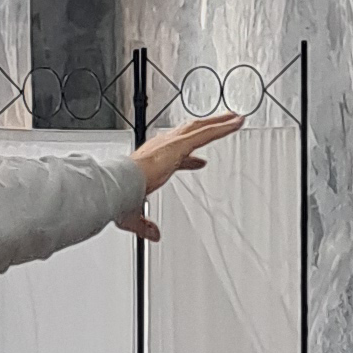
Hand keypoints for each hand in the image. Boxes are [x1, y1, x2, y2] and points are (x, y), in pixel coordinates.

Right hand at [118, 108, 242, 243]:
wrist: (116, 185)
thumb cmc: (119, 194)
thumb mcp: (133, 214)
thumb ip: (145, 225)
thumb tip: (153, 234)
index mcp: (150, 160)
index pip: (174, 154)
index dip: (189, 158)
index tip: (199, 160)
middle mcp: (161, 147)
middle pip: (189, 132)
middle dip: (205, 127)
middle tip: (220, 124)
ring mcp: (170, 144)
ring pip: (200, 128)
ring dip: (218, 122)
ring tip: (234, 118)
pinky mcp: (179, 145)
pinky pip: (206, 133)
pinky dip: (223, 127)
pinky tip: (236, 122)